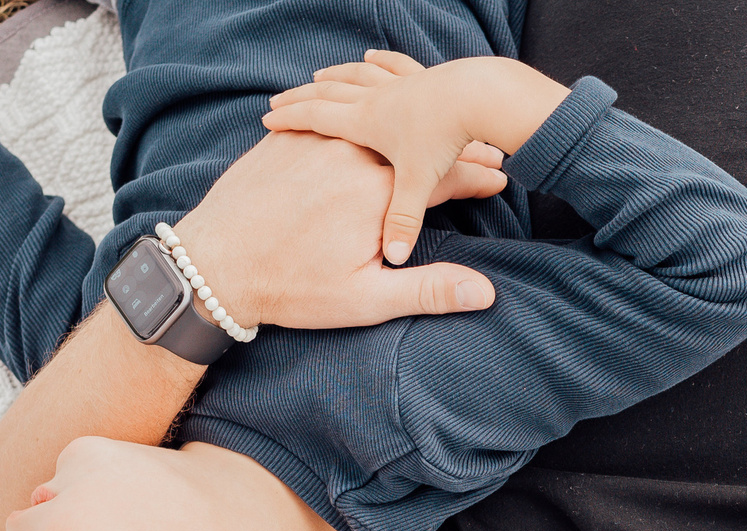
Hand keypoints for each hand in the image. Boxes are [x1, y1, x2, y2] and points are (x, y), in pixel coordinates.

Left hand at [173, 125, 504, 330]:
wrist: (214, 265)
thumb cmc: (290, 289)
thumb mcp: (366, 299)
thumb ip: (429, 290)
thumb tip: (485, 292)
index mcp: (377, 193)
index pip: (444, 177)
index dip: (477, 177)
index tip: (499, 177)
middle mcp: (351, 156)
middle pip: (413, 148)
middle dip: (445, 152)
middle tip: (475, 154)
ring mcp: (316, 141)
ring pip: (374, 130)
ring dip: (404, 136)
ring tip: (427, 141)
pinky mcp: (288, 137)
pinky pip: (333, 125)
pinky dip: (358, 129)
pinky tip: (372, 133)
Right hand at [263, 52, 572, 264]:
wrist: (477, 92)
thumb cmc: (444, 138)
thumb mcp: (417, 184)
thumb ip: (402, 220)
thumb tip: (394, 257)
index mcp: (364, 123)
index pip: (317, 118)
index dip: (291, 119)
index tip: (269, 120)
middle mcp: (374, 97)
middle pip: (329, 93)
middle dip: (302, 97)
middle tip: (281, 101)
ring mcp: (398, 82)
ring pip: (356, 75)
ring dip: (334, 77)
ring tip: (320, 77)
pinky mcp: (422, 75)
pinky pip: (391, 65)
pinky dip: (378, 62)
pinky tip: (373, 58)